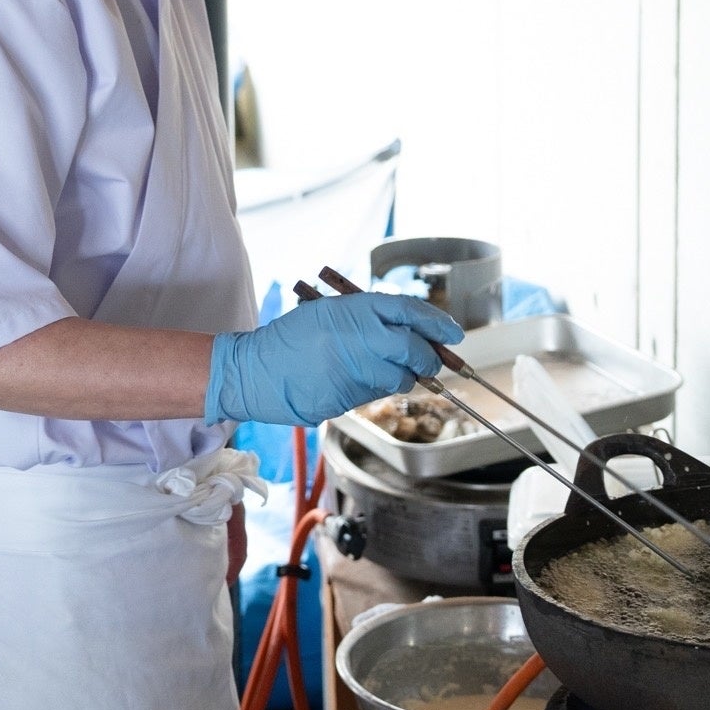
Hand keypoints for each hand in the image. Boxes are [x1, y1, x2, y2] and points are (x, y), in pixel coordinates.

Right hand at [204, 293, 465, 425]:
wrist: (255, 371)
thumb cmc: (292, 338)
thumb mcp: (329, 312)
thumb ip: (368, 318)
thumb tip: (411, 330)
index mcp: (353, 311)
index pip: (409, 312)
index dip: (437, 323)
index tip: (454, 334)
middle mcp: (357, 339)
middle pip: (413, 350)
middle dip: (429, 359)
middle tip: (431, 361)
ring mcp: (352, 371)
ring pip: (398, 379)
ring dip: (400, 377)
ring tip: (379, 370)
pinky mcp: (346, 398)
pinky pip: (374, 394)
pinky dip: (374, 388)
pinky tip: (353, 381)